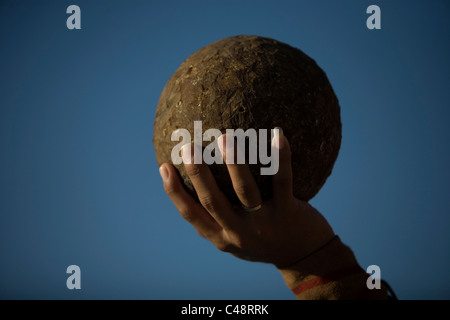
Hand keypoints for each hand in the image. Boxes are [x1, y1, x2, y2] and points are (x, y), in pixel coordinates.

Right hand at [159, 131, 334, 267]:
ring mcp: (264, 223)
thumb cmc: (264, 240)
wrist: (304, 258)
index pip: (191, 214)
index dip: (174, 192)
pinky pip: (282, 182)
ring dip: (234, 163)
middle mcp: (239, 232)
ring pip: (245, 191)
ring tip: (226, 137)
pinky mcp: (288, 213)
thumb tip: (199, 181)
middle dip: (198, 174)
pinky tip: (278, 135)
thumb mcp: (236, 236)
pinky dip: (280, 158)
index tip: (164, 167)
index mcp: (221, 236)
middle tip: (187, 146)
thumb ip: (219, 216)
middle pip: (213, 202)